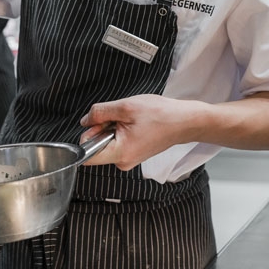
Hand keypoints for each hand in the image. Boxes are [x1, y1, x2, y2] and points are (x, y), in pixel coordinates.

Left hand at [79, 94, 196, 170]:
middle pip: (95, 146)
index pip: (86, 156)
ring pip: (106, 142)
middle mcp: (123, 161)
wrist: (183, 121)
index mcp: (120, 153)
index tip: (96, 123)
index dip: (86, 136)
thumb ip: (100, 113)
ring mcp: (128, 159)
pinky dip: (119, 130)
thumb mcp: (125, 107)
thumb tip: (85, 121)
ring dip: (111, 128)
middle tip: (118, 117)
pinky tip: (133, 123)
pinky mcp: (133, 153)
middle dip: (101, 128)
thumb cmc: (160, 115)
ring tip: (129, 119)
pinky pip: (116, 142)